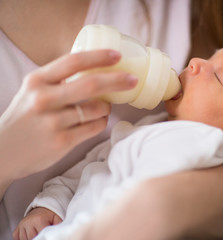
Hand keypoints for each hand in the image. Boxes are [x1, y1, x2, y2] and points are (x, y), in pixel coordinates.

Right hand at [0, 50, 137, 182]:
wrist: (3, 151)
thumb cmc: (24, 118)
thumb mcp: (32, 91)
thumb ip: (57, 80)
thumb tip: (93, 68)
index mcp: (37, 81)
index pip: (73, 61)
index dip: (99, 57)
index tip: (118, 55)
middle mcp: (44, 99)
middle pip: (91, 84)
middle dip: (118, 80)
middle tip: (133, 79)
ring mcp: (53, 122)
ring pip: (97, 109)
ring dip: (107, 106)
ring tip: (105, 107)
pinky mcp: (62, 141)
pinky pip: (95, 127)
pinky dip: (102, 122)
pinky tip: (98, 120)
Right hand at [13, 207, 61, 239]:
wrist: (42, 209)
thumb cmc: (50, 215)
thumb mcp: (57, 218)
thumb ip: (58, 225)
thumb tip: (60, 232)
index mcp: (39, 219)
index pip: (40, 235)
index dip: (44, 237)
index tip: (48, 236)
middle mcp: (28, 222)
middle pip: (32, 238)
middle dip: (39, 238)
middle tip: (43, 235)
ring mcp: (21, 226)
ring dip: (31, 239)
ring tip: (38, 233)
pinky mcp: (16, 230)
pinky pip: (17, 239)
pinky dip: (23, 239)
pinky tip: (31, 235)